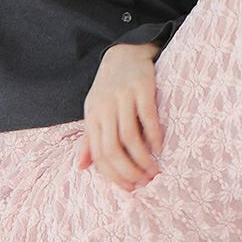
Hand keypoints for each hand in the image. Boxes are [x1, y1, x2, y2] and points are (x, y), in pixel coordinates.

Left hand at [77, 42, 163, 190]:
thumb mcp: (95, 112)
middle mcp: (105, 108)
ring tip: (154, 171)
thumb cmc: (109, 88)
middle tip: (144, 183)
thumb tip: (81, 167)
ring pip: (129, 137)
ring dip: (143, 158)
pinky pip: (147, 117)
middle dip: (129, 171)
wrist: (124, 53)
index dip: (113, 175)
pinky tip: (160, 147)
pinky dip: (154, 135)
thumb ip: (90, 140)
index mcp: (92, 117)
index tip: (129, 188)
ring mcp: (123, 97)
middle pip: (113, 149)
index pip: (99, 154)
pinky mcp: (141, 87)